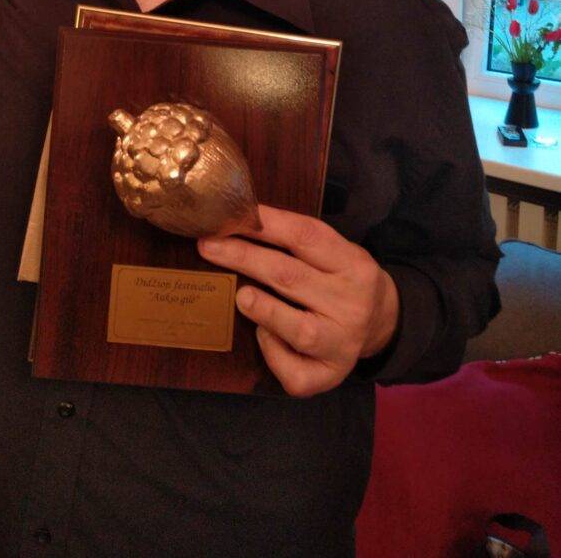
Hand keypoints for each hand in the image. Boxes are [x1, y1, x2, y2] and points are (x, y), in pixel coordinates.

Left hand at [198, 205, 399, 396]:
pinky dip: (272, 352)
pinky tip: (264, 335)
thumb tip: (239, 221)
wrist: (383, 323)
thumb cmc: (341, 279)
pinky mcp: (330, 375)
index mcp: (354, 266)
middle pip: (290, 277)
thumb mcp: (335, 251)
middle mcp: (351, 305)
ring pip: (298, 329)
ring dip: (263, 309)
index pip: (306, 236)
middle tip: (209, 246)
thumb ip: (298, 240)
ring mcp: (342, 344)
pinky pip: (294, 369)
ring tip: (241, 296)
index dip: (265, 224)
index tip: (231, 216)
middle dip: (244, 258)